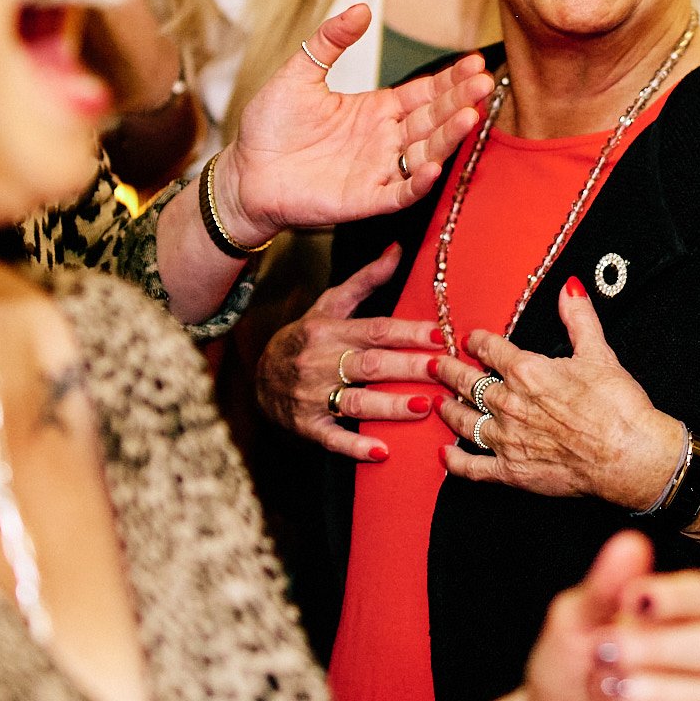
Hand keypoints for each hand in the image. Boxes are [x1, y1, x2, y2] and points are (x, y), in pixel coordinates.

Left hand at [216, 4, 494, 243]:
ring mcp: (378, 170)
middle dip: (460, 101)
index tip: (475, 63)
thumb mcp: (299, 74)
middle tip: (484, 82)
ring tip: (471, 116)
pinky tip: (434, 167)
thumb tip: (361, 8)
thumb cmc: (270, 127)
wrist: (243, 172)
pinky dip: (418, 183)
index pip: (425, 93)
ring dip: (449, 138)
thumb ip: (329, 42)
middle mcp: (385, 140)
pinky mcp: (364, 200)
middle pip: (433, 120)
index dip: (450, 79)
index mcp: (377, 110)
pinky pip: (399, 192)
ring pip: (425, 153)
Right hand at [255, 246, 440, 460]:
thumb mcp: (329, 305)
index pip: (376, 329)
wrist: (257, 379)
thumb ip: (366, 280)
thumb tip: (398, 250)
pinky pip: (333, 437)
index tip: (440, 335)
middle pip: (371, 364)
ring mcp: (312, 396)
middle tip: (443, 370)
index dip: (409, 332)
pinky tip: (382, 451)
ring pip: (356, 400)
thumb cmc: (305, 339)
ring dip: (390, 405)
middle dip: (408, 367)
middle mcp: (320, 362)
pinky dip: (356, 446)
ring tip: (424, 406)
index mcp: (329, 331)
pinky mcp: (307, 426)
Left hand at [432, 278, 682, 510]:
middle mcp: (510, 403)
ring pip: (465, 421)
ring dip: (449, 410)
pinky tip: (445, 455)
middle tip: (437, 366)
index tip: (470, 340)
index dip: (478, 342)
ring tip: (439, 403)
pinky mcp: (512, 471)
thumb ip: (579, 318)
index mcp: (527, 371)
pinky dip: (455, 461)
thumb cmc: (617, 407)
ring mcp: (508, 439)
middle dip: (451, 372)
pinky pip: (473, 467)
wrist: (629, 455)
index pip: (491, 350)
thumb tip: (570, 288)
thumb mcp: (599, 353)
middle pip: (469, 384)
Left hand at [523, 530, 699, 700]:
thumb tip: (631, 543)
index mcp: (679, 623)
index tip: (632, 602)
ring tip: (606, 695)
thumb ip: (602, 589)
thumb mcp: (571, 628)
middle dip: (655, 649)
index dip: (675, 596)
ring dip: (653, 695)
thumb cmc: (567, 677)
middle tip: (603, 655)